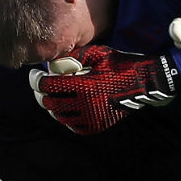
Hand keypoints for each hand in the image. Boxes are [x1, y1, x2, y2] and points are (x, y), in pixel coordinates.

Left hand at [30, 45, 180, 134]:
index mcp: (83, 86)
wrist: (146, 83)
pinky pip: (74, 126)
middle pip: (51, 104)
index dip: (37, 81)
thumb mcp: (99, 54)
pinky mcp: (98, 126)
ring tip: (55, 97)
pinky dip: (68, 118)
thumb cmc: (121, 64)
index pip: (49, 87)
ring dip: (54, 107)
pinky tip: (69, 109)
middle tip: (41, 88)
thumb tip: (53, 61)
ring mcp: (92, 118)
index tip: (35, 76)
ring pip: (60, 117)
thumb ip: (75, 56)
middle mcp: (85, 105)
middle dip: (43, 94)